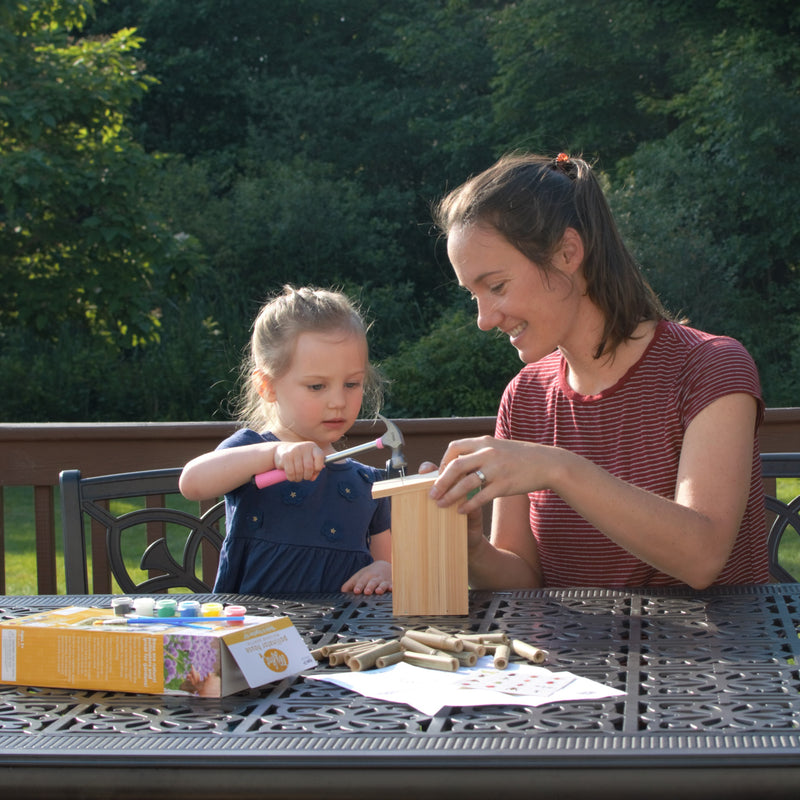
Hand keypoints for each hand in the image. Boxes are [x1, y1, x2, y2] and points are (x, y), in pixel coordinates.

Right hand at [274, 441, 325, 481]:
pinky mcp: (286, 456)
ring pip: (299, 471)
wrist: (283, 450)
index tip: (313, 471)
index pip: (320, 458)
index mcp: (313, 447)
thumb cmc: (300, 458)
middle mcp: (304, 447)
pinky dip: (292, 478)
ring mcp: (294, 451)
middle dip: (307, 476)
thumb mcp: (310, 461)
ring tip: (298, 477)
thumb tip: (312, 478)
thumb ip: (315, 470)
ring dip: (299, 478)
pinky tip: (292, 477)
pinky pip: (291, 472)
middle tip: (305, 477)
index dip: (318, 468)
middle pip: (309, 467)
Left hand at [341, 560, 391, 594]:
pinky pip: (393, 586)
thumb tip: (342, 591)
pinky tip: (392, 589)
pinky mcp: (392, 585)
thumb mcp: (359, 576)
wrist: (384, 566)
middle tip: (366, 591)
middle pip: (372, 582)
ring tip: (378, 591)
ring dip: (380, 587)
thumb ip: (350, 584)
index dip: (359, 586)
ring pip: (382, 584)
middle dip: (369, 586)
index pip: (361, 581)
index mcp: (365, 576)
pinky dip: (393, 587)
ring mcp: (384, 581)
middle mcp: (375, 578)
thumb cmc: (369, 574)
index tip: (356, 591)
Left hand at [428, 435, 550, 512]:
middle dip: (440, 482)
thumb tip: (458, 461)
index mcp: (484, 442)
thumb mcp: (498, 447)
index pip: (454, 448)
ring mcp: (496, 469)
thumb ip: (480, 452)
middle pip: (455, 466)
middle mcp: (488, 453)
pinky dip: (468, 505)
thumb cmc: (520, 457)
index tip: (439, 474)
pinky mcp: (504, 485)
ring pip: (465, 483)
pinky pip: (481, 497)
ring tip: (441, 504)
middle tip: (431, 494)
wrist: (547, 463)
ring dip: (450, 495)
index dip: (443, 462)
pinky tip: (461, 511)